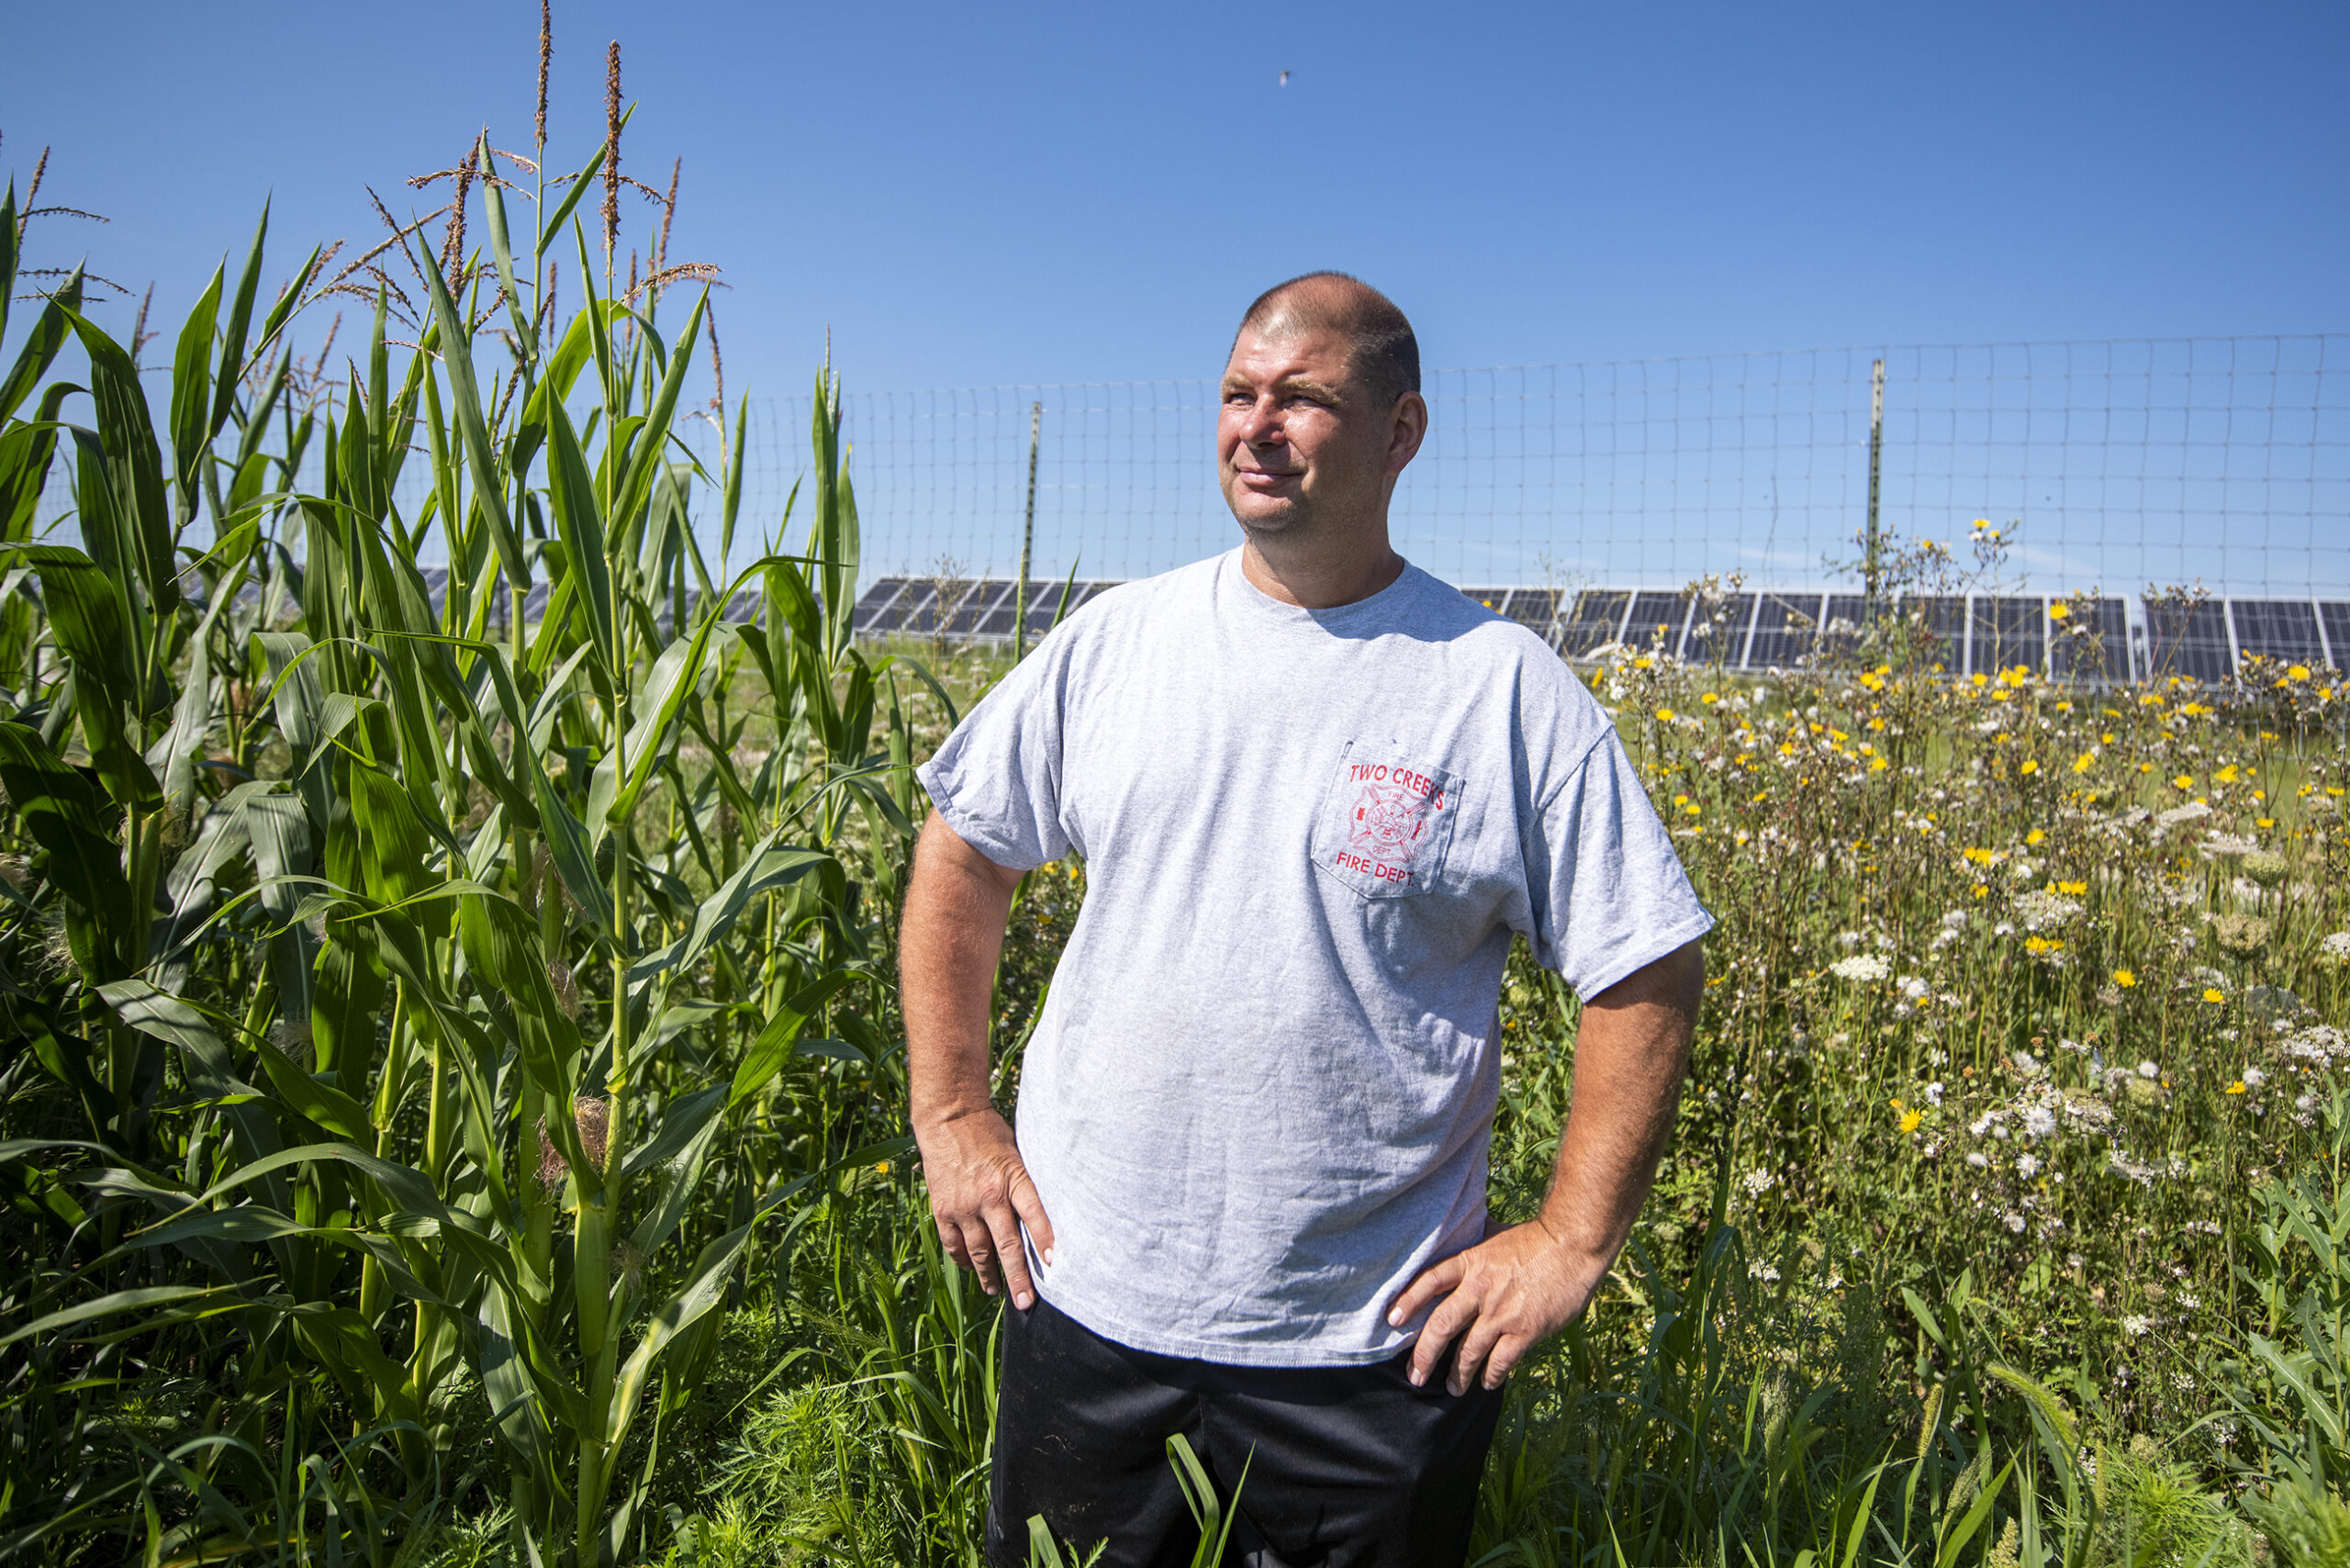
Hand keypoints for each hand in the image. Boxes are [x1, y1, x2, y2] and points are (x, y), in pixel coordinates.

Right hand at [914, 1106, 1054, 1308]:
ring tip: (997, 1291)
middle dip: (1017, 1277)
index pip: (1034, 1213)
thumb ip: (1026, 1183)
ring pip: (978, 1251)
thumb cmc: (990, 1133)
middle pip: (1006, 1244)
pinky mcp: (943, 1209)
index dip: (1044, 1239)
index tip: (1054, 1264)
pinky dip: (963, 1260)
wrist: (948, 1118)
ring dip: (989, 1274)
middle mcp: (988, 1195)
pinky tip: (971, 1269)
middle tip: (1026, 1302)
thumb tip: (1044, 1215)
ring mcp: (963, 1205)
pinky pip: (954, 1244)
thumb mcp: (1018, 1152)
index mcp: (1012, 1177)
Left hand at [1388, 1220, 1604, 1394]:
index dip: (1408, 1300)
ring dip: (1458, 1374)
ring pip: (1469, 1351)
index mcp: (1470, 1263)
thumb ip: (1475, 1246)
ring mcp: (1502, 1313)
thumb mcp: (1496, 1236)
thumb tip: (1458, 1236)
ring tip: (1453, 1387)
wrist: (1572, 1246)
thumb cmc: (1536, 1239)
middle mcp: (1480, 1290)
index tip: (1392, 1319)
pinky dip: (1491, 1375)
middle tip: (1415, 1375)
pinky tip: (1486, 1383)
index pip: (1429, 1281)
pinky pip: (1501, 1362)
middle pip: (1441, 1326)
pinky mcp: (1525, 1331)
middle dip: (1424, 1355)